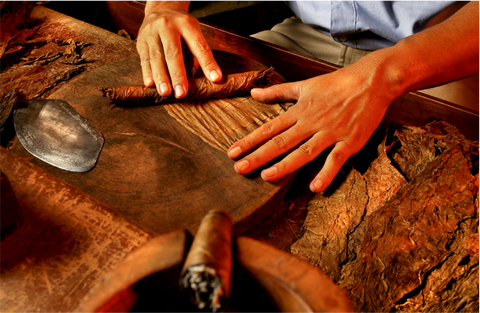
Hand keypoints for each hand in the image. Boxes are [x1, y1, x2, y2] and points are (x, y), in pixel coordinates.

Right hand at [136, 1, 222, 97]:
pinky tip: (150, 84)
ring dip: (161, 77)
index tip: (215, 78)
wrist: (160, 8)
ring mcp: (152, 33)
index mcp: (186, 25)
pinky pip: (144, 59)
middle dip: (178, 74)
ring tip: (165, 93)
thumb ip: (195, 55)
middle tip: (181, 93)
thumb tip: (194, 79)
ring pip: (156, 57)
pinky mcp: (141, 41)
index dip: (207, 63)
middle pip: (173, 53)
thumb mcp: (193, 34)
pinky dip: (147, 72)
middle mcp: (167, 26)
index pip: (199, 46)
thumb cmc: (182, 27)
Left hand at [227, 57, 396, 192]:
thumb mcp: (304, 85)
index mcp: (299, 110)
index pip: (269, 128)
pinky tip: (315, 187)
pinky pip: (336, 159)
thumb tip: (253, 93)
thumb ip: (277, 92)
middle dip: (258, 155)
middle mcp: (311, 122)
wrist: (372, 81)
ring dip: (285, 165)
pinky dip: (326, 173)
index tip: (232, 152)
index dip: (249, 141)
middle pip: (281, 142)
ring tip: (266, 177)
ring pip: (304, 151)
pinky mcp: (350, 141)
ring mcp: (330, 133)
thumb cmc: (336, 84)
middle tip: (239, 168)